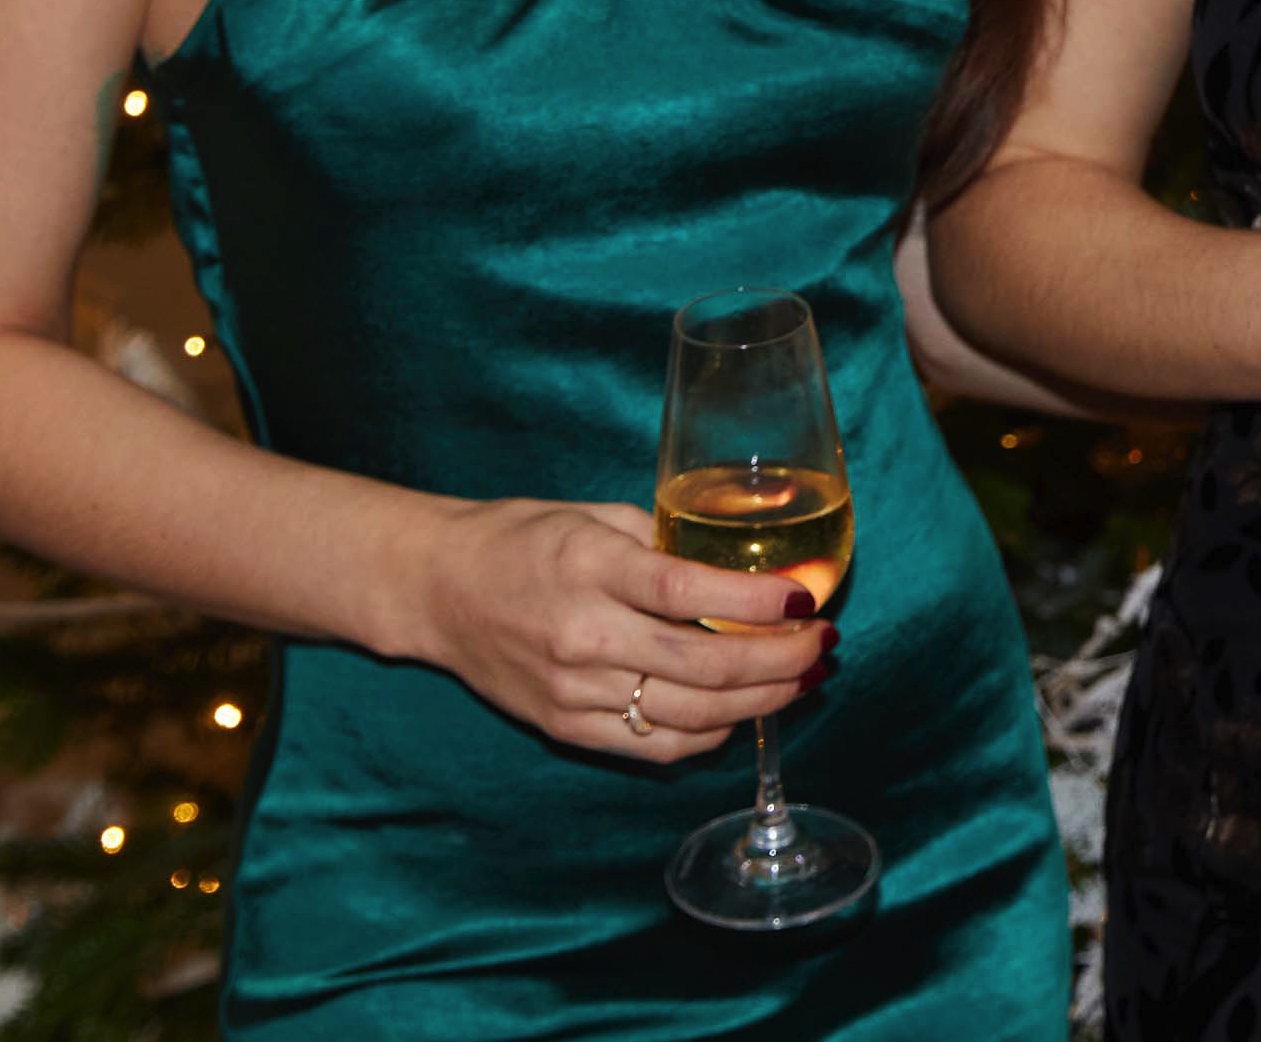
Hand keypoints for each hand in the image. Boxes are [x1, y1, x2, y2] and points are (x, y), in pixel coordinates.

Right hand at [403, 499, 827, 761]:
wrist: (437, 590)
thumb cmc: (522, 539)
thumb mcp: (596, 515)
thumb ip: (666, 544)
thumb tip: (744, 573)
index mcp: (591, 568)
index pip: (688, 591)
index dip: (757, 603)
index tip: (806, 598)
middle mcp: (582, 635)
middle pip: (701, 663)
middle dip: (779, 661)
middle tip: (823, 646)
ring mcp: (571, 690)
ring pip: (687, 714)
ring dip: (758, 703)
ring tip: (803, 682)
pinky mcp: (563, 727)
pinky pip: (652, 745)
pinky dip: (708, 735)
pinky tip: (742, 713)